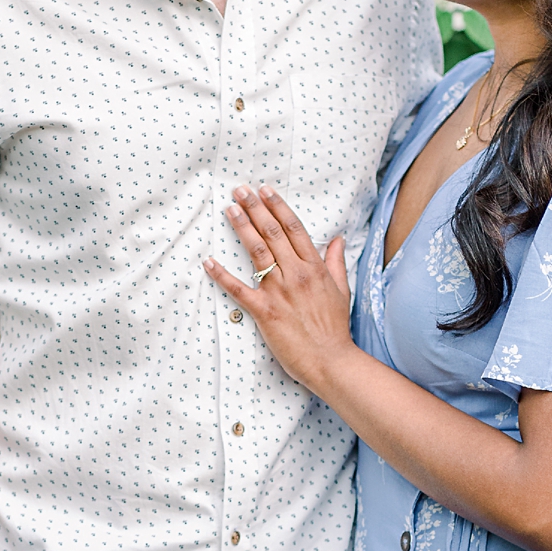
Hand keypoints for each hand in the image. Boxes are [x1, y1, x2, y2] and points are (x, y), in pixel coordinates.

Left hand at [203, 185, 357, 395]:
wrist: (330, 359)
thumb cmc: (335, 328)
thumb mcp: (341, 290)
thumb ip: (336, 262)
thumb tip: (337, 240)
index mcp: (315, 268)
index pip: (294, 229)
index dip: (278, 207)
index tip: (266, 191)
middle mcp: (296, 275)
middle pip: (273, 234)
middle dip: (256, 209)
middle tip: (240, 191)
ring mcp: (279, 292)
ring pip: (257, 253)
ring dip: (242, 229)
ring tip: (230, 210)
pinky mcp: (264, 311)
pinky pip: (239, 289)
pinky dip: (222, 275)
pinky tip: (209, 261)